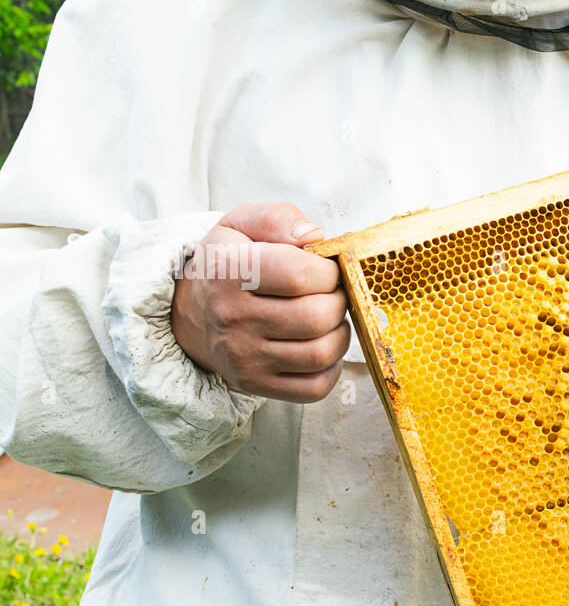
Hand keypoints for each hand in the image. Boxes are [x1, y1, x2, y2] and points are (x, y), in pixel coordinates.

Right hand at [171, 202, 348, 402]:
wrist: (192, 314)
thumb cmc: (228, 264)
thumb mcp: (241, 224)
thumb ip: (278, 218)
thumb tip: (316, 236)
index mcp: (228, 271)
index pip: (301, 274)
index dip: (327, 270)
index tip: (323, 270)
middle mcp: (232, 318)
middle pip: (317, 316)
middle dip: (337, 301)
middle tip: (329, 294)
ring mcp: (243, 358)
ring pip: (322, 353)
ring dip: (339, 333)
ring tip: (326, 318)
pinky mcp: (256, 385)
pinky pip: (316, 387)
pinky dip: (331, 367)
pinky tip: (319, 345)